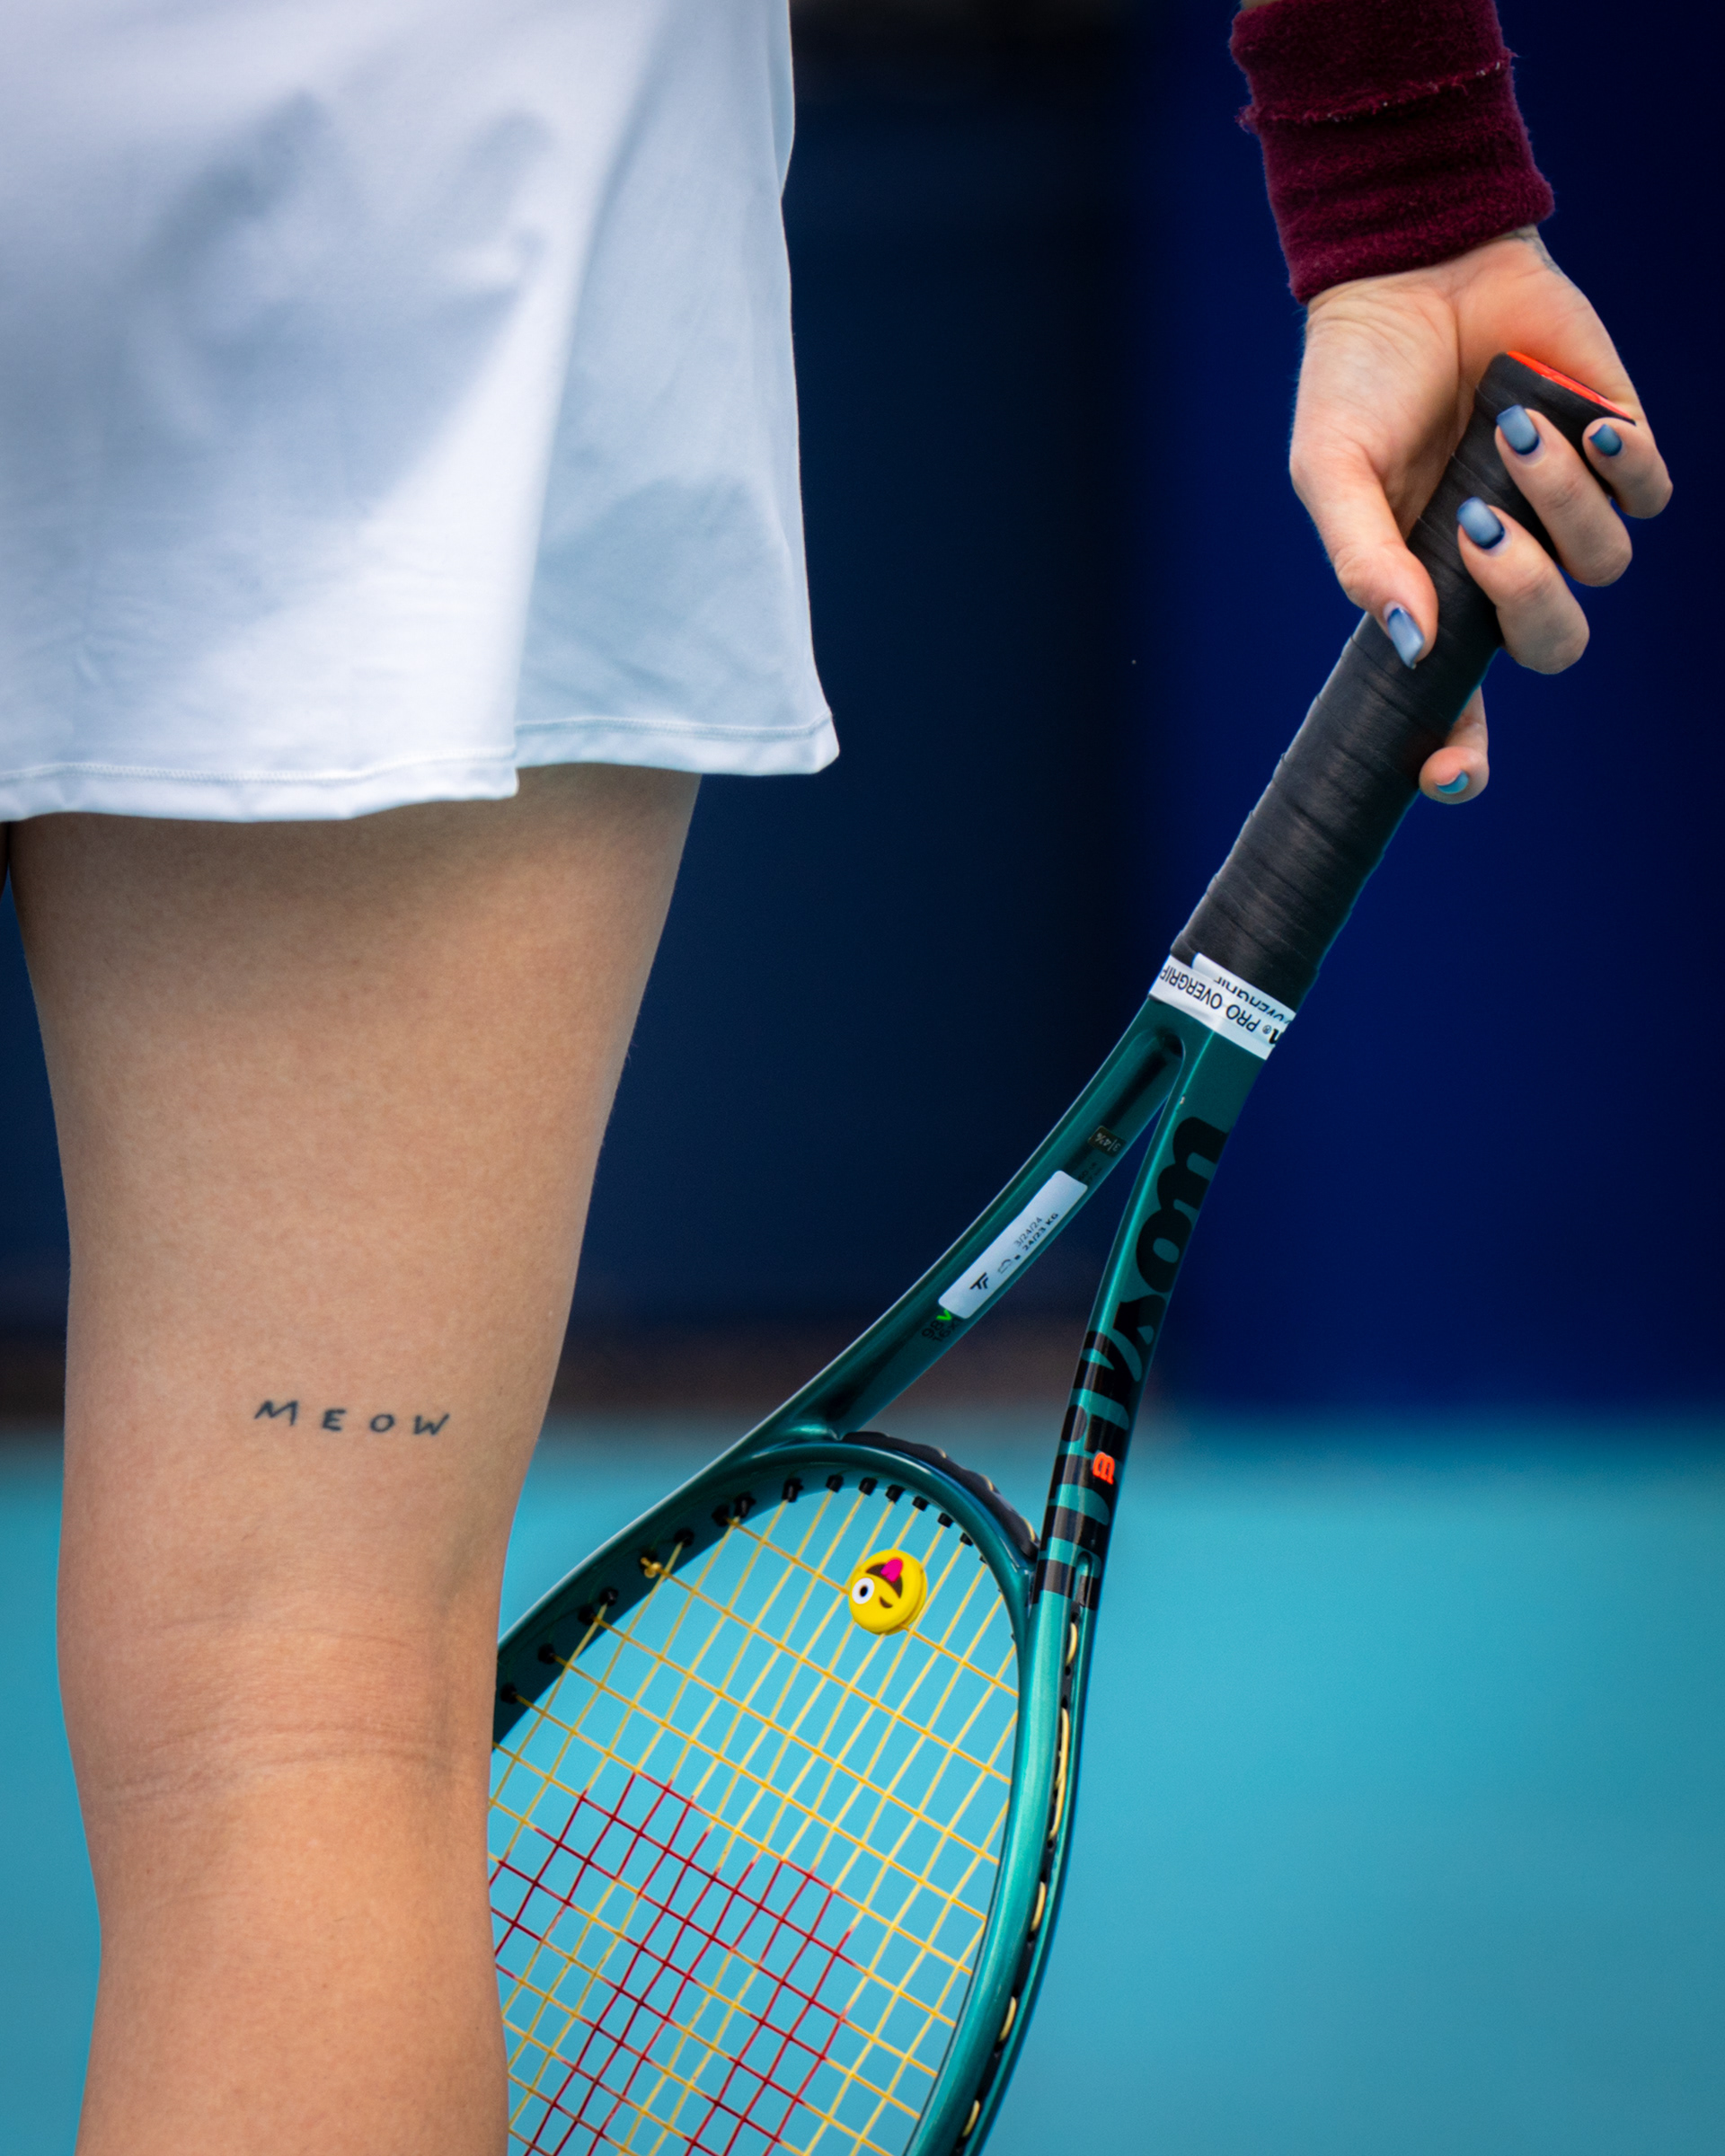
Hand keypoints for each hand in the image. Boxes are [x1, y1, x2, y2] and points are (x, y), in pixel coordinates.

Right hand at [1291, 228, 1671, 803]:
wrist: (1416, 266)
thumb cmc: (1357, 380)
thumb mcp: (1331, 474)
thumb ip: (1363, 562)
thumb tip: (1410, 646)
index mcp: (1432, 588)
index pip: (1455, 700)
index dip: (1458, 753)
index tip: (1448, 774)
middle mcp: (1506, 562)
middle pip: (1552, 644)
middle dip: (1528, 600)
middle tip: (1480, 530)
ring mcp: (1565, 507)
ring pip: (1604, 563)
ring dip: (1564, 505)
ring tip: (1512, 432)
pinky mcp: (1616, 445)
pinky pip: (1649, 494)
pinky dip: (1624, 467)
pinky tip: (1583, 421)